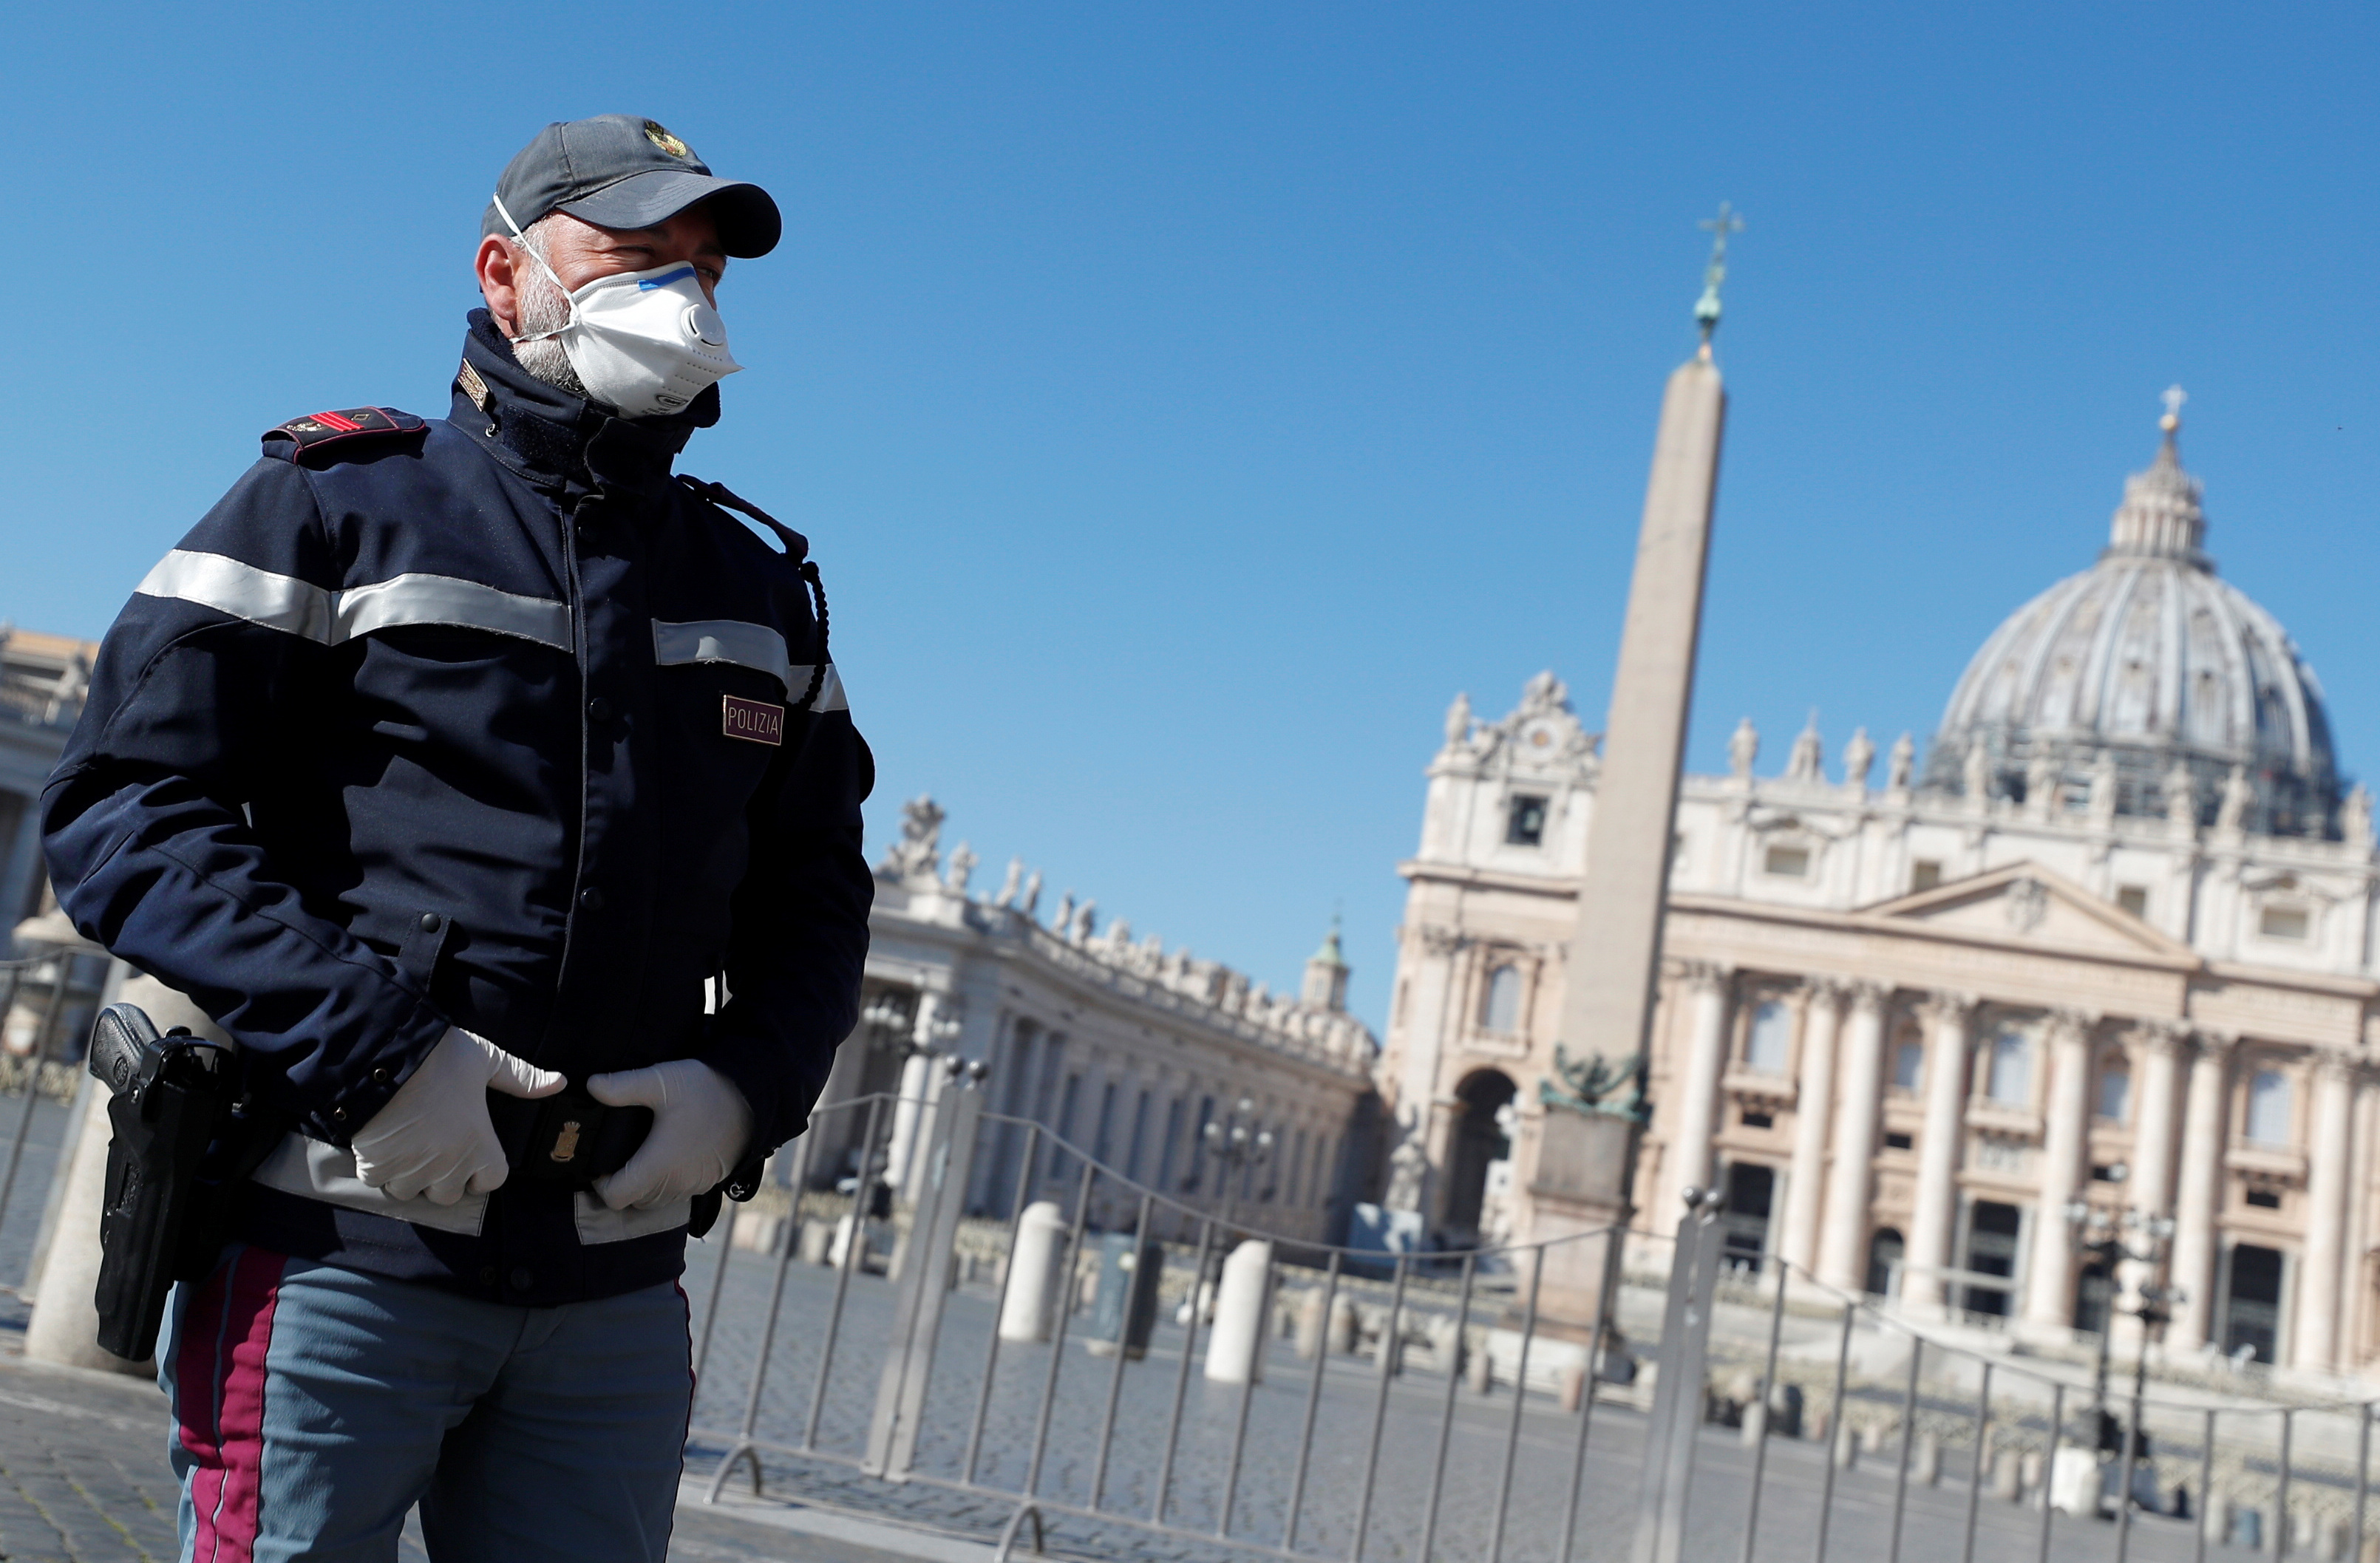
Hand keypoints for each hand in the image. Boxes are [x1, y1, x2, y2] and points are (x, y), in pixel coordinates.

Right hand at [351, 1027, 565, 1204]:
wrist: (380, 1057)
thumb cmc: (439, 1057)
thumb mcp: (487, 1060)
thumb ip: (522, 1078)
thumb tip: (560, 1082)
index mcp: (479, 1143)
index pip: (492, 1180)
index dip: (483, 1171)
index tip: (472, 1154)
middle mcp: (447, 1165)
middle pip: (450, 1194)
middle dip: (444, 1178)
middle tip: (435, 1148)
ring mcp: (410, 1170)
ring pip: (412, 1192)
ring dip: (410, 1176)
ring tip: (407, 1146)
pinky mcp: (375, 1168)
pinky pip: (379, 1183)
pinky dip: (379, 1170)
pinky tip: (382, 1144)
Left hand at [587, 1060, 752, 1211]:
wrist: (755, 1098)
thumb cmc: (706, 1091)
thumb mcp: (662, 1080)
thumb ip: (623, 1086)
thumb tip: (591, 1085)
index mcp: (657, 1166)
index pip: (614, 1197)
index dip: (601, 1183)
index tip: (602, 1163)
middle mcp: (674, 1184)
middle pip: (633, 1202)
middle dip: (622, 1184)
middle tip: (620, 1156)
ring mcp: (693, 1186)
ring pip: (656, 1201)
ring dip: (645, 1187)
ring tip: (644, 1155)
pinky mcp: (708, 1182)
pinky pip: (677, 1194)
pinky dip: (667, 1183)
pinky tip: (670, 1155)